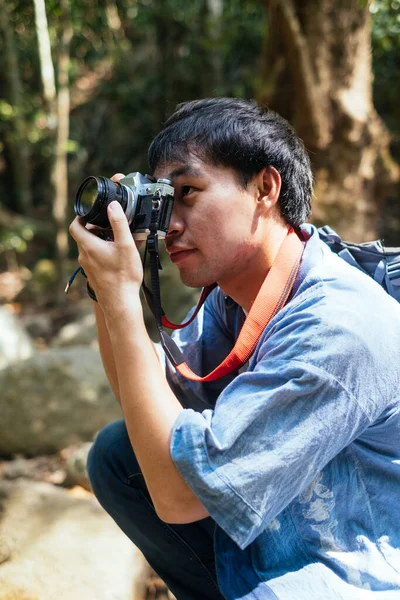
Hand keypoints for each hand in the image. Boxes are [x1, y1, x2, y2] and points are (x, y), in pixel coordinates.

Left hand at [69, 173, 142, 314]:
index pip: (75, 226)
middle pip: (84, 236)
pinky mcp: (94, 276)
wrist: (120, 303)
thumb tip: (112, 205)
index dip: (81, 217)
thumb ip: (119, 223)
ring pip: (90, 249)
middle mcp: (84, 257)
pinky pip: (95, 260)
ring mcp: (88, 268)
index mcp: (88, 246)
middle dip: (96, 229)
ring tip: (118, 243)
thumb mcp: (125, 245)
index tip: (92, 213)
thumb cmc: (123, 276)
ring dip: (101, 242)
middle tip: (112, 226)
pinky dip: (103, 254)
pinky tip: (118, 258)